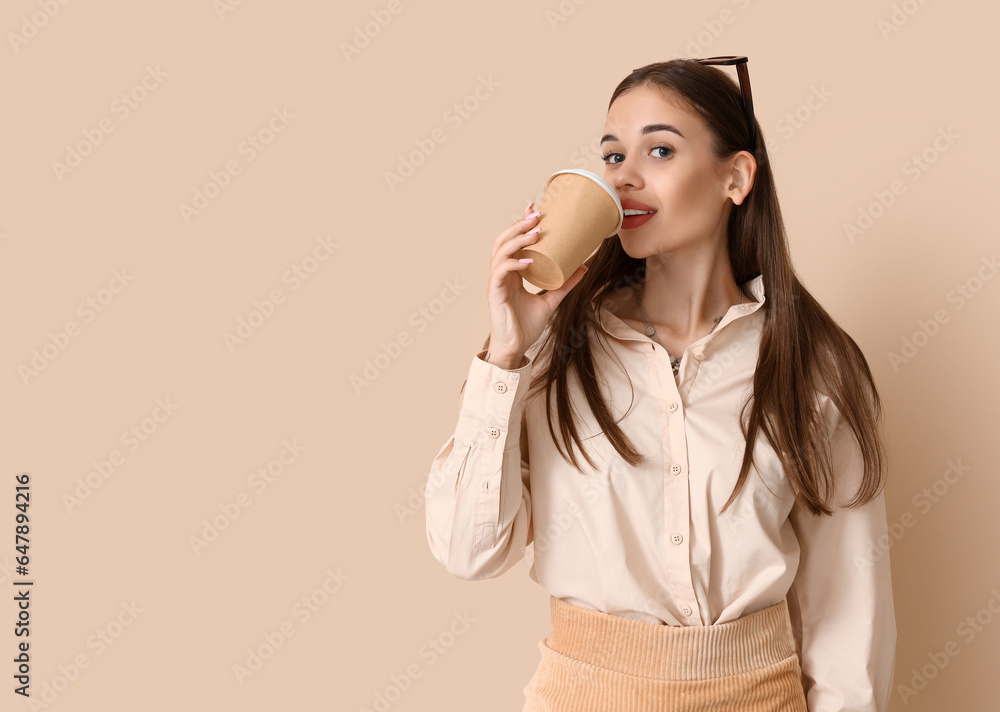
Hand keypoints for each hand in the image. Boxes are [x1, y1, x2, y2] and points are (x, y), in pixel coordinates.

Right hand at [486, 201, 588, 364]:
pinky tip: (528, 260)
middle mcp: (501, 274)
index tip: (534, 209)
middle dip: (518, 225)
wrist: (515, 348)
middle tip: (537, 214)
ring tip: (536, 232)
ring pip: (500, 252)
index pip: (512, 241)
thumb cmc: (526, 326)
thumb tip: (584, 267)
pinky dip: (514, 263)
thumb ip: (564, 284)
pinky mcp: (495, 294)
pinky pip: (501, 272)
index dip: (520, 223)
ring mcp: (496, 283)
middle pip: (503, 240)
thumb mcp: (551, 301)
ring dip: (517, 239)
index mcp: (511, 273)